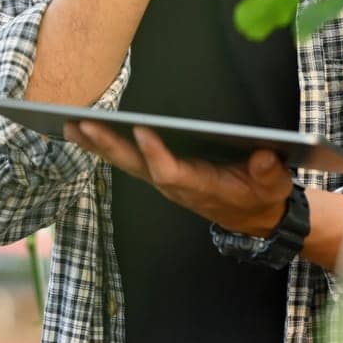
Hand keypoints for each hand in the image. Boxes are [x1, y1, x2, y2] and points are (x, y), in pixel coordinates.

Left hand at [65, 120, 292, 237]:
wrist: (252, 218)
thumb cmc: (260, 196)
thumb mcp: (273, 185)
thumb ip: (268, 173)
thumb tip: (262, 158)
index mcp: (200, 186)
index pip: (171, 172)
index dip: (156, 153)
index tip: (142, 129)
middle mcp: (173, 184)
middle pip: (135, 165)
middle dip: (107, 145)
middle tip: (82, 124)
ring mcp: (161, 180)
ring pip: (124, 162)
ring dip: (96, 144)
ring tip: (69, 124)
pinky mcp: (157, 174)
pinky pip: (125, 158)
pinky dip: (102, 145)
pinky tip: (82, 130)